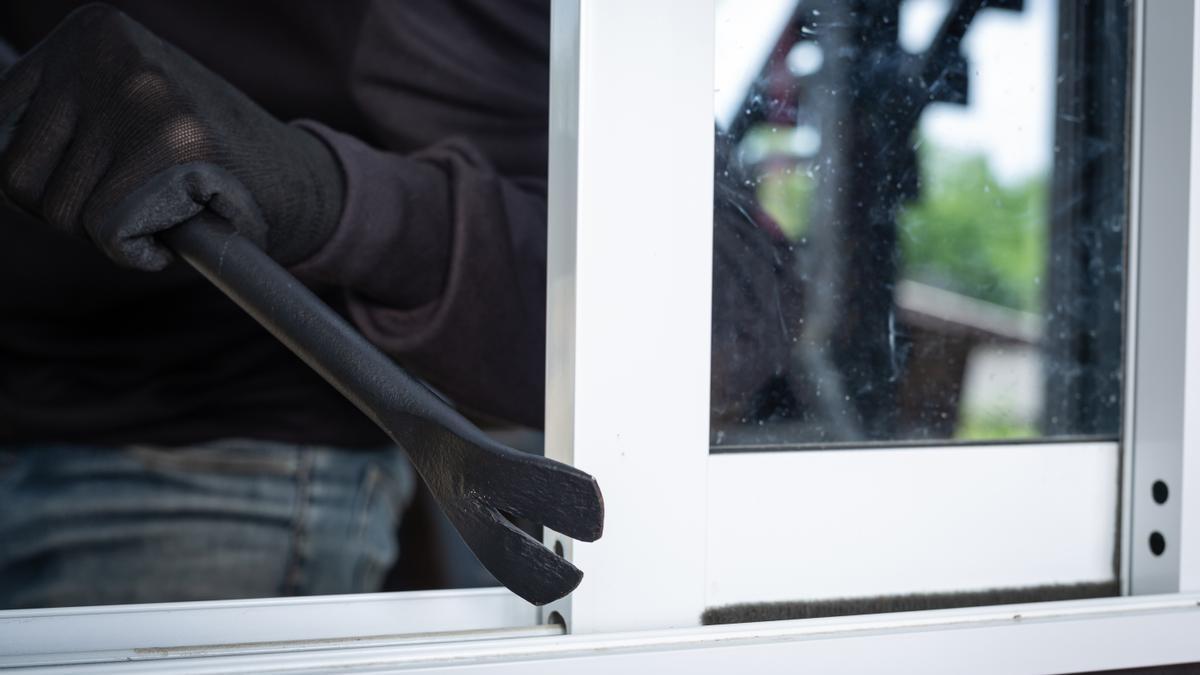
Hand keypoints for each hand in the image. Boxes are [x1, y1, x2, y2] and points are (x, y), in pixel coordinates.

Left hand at [0, 3, 342, 269]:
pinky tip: (172, 229)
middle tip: (128, 202)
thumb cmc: (198, 160)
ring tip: (154, 208)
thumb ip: (57, 118)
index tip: (93, 180)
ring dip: (101, 232)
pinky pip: (107, 232)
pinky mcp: (173, 149)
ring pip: (57, 209)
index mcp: (91, 32)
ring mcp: (143, 97)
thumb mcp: (119, 109)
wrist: (295, 181)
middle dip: (65, 209)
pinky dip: (135, 252)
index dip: (39, 177)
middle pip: (15, 173)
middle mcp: (111, 54)